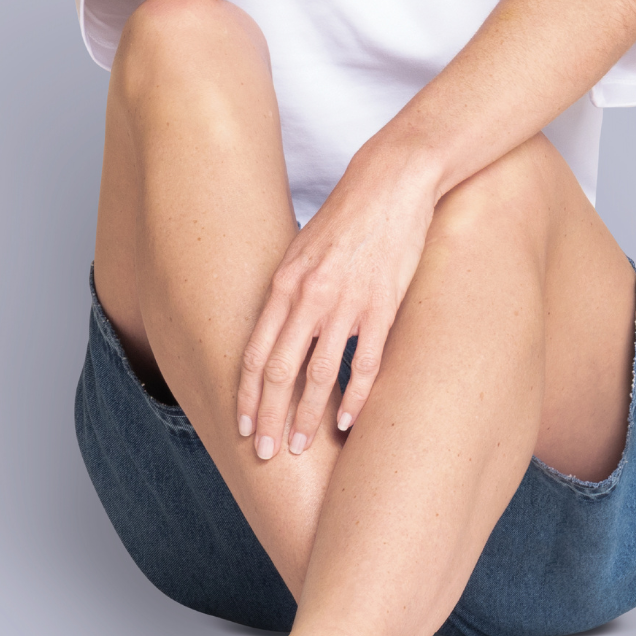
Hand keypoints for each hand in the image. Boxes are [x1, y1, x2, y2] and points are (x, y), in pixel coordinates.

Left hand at [236, 139, 442, 458]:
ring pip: (318, 375)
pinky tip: (347, 422)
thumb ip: (289, 290)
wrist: (392, 182)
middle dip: (269, 417)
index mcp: (284, 283)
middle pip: (279, 372)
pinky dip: (354, 397)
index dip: (247, 394)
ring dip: (306, 416)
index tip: (243, 425)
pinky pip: (364, 364)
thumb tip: (279, 328)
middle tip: (266, 453)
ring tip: (300, 445)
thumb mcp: (303, 249)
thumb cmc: (348, 216)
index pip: (255, 352)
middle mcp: (309, 297)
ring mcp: (346, 304)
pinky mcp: (383, 306)